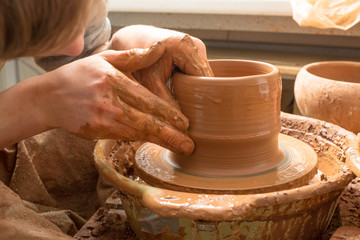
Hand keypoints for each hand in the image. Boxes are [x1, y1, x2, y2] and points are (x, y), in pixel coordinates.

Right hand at [37, 43, 193, 153]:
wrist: (49, 98)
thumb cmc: (80, 75)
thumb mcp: (105, 59)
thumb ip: (133, 57)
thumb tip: (159, 49)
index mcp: (113, 80)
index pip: (147, 100)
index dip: (168, 113)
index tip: (185, 123)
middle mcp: (109, 101)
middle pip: (146, 121)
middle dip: (171, 134)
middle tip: (190, 144)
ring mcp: (102, 119)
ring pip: (138, 133)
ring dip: (162, 141)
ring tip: (181, 148)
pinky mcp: (97, 132)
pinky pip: (126, 137)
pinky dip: (144, 141)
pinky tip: (158, 144)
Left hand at [109, 26, 213, 107]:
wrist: (132, 41)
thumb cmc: (137, 60)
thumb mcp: (149, 82)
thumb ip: (165, 102)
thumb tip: (180, 126)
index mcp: (186, 48)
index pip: (204, 79)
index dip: (203, 98)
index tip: (198, 116)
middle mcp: (196, 45)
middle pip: (208, 78)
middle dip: (201, 96)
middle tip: (195, 116)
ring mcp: (197, 48)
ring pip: (205, 77)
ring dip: (199, 91)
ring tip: (190, 107)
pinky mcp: (195, 52)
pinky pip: (200, 73)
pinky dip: (194, 85)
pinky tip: (186, 95)